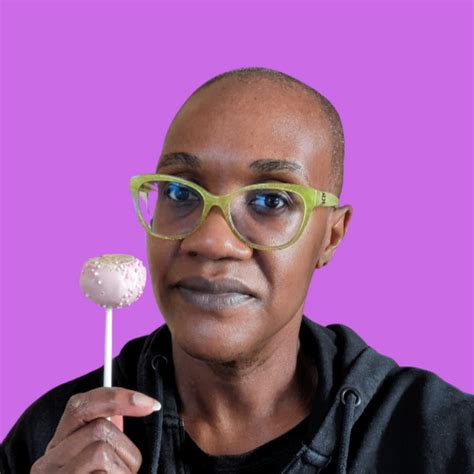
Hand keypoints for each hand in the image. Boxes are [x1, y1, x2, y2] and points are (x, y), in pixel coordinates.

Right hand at [31, 387, 160, 472]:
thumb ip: (109, 434)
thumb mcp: (101, 460)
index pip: (80, 405)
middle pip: (99, 429)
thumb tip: (141, 404)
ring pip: (101, 452)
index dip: (118, 397)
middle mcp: (47, 463)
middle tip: (126, 472)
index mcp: (59, 446)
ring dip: (124, 471)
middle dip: (126, 450)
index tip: (152, 405)